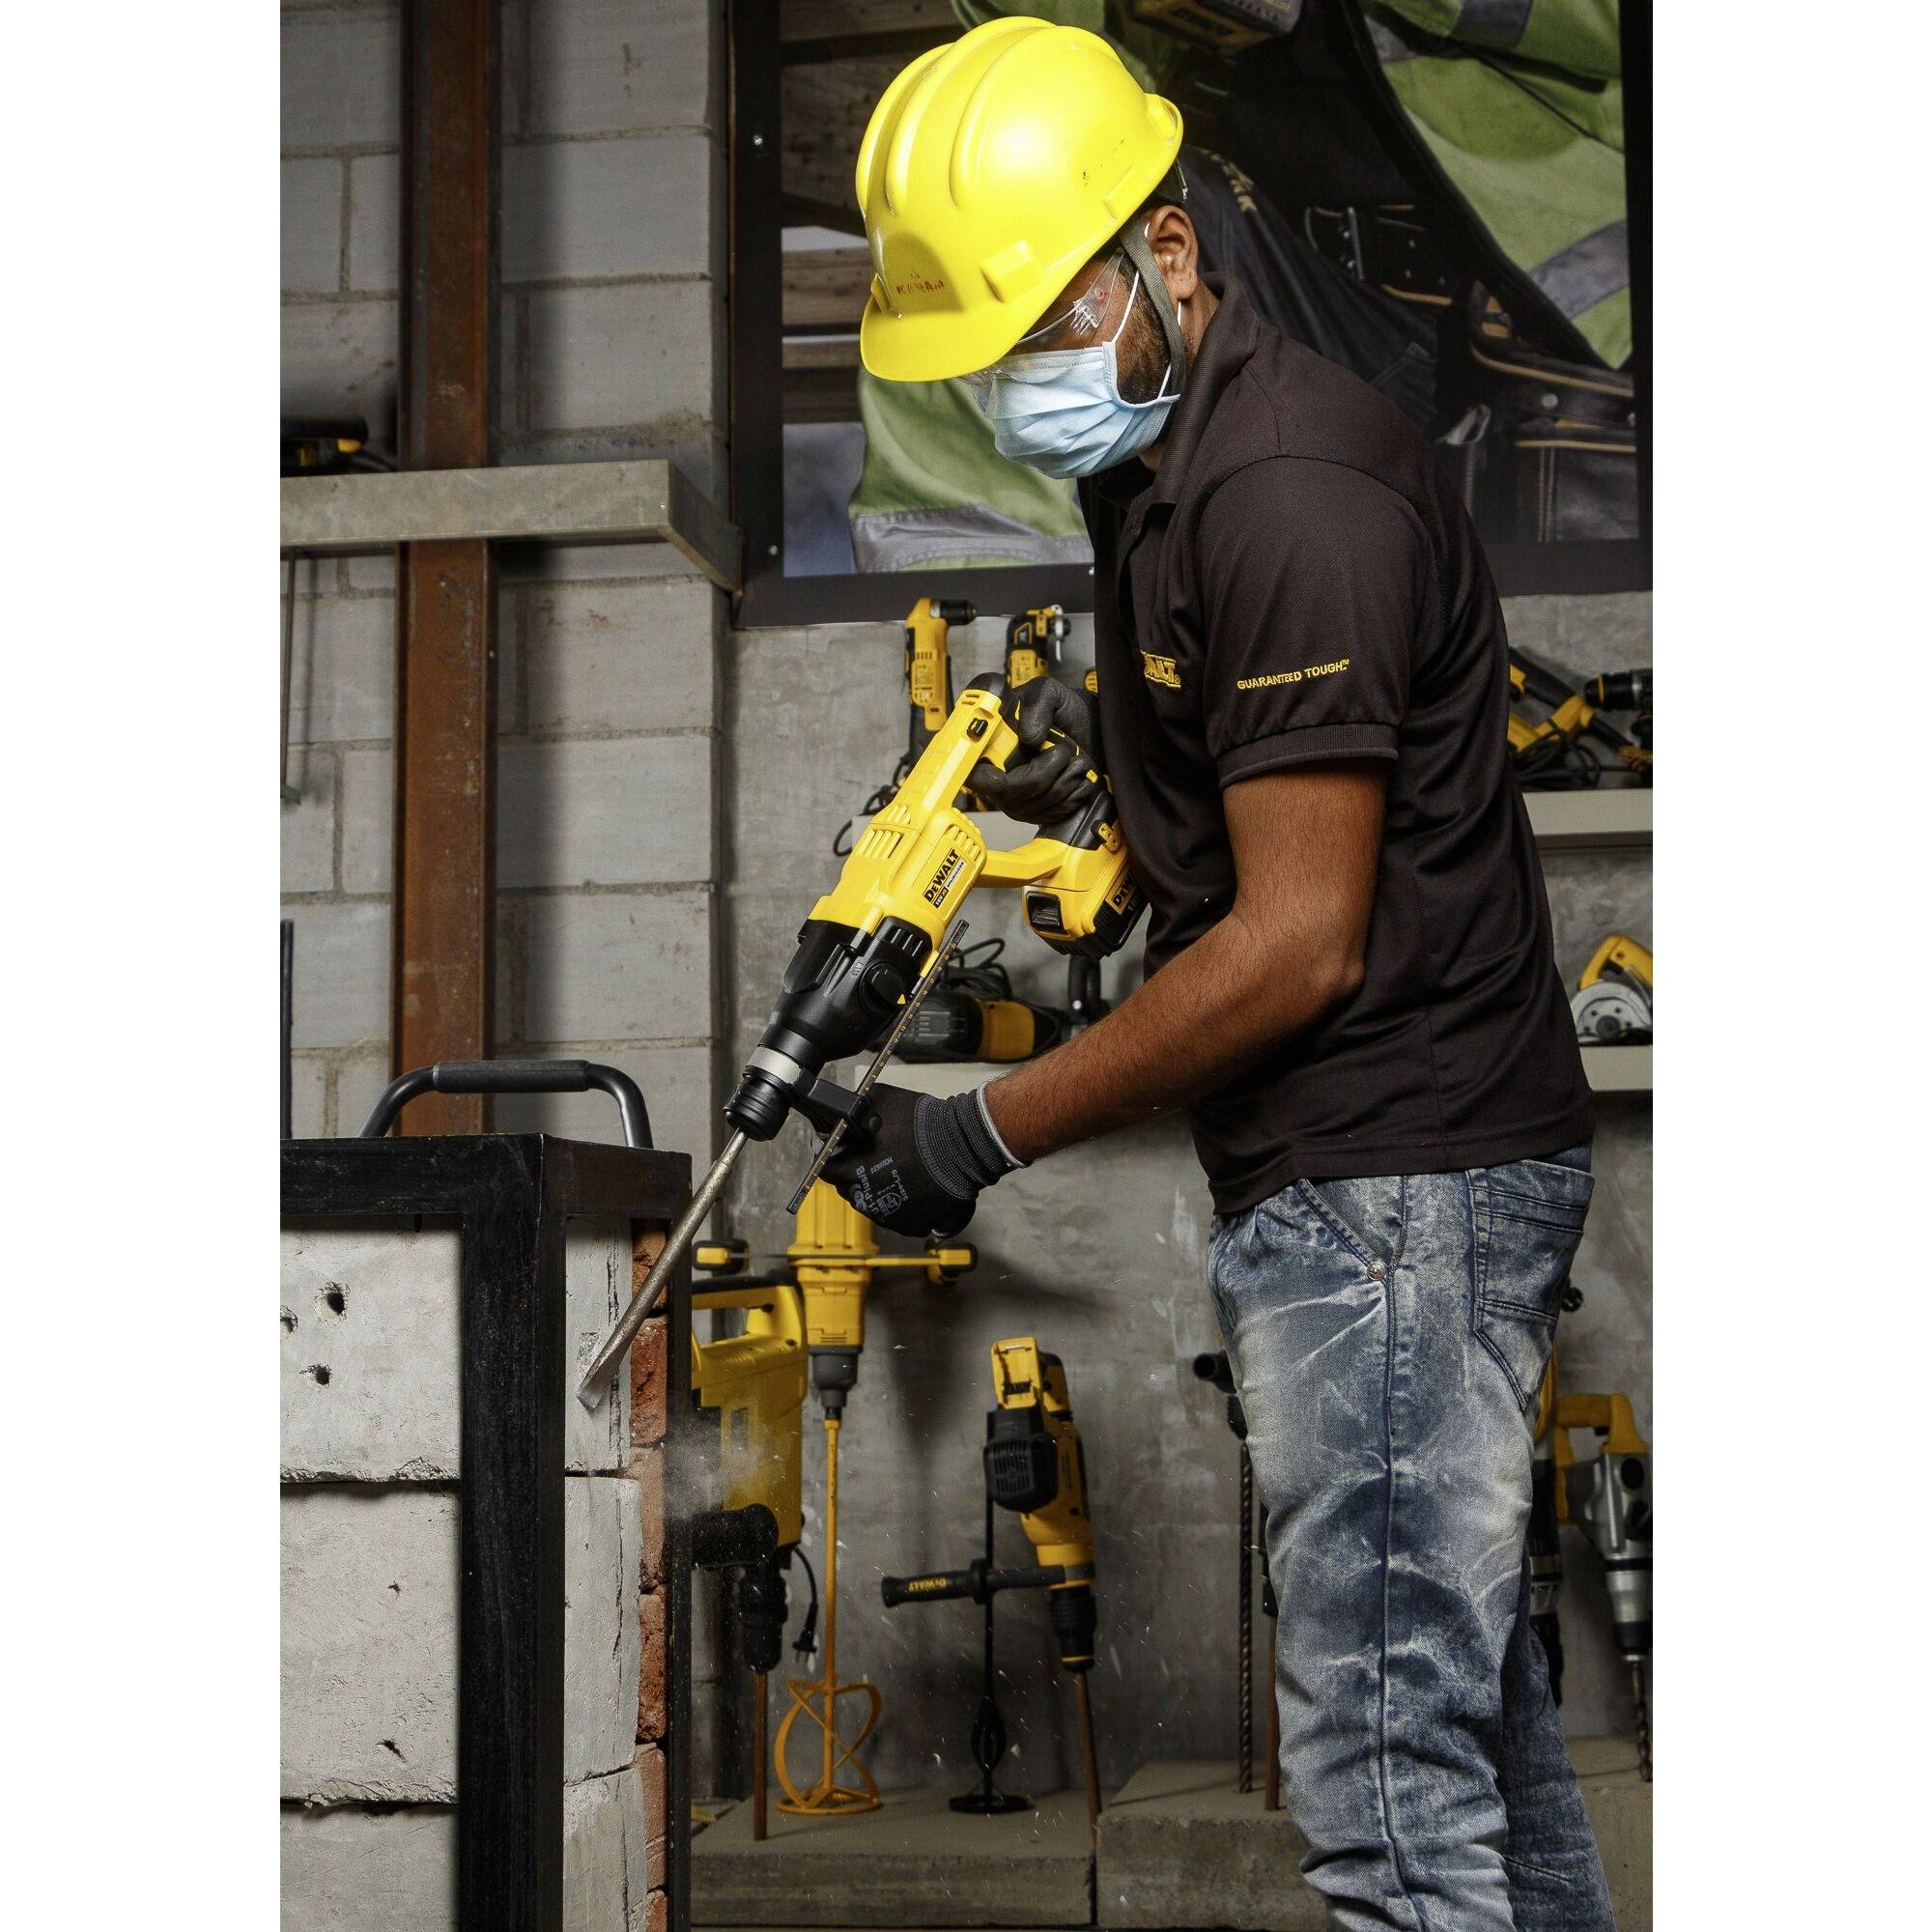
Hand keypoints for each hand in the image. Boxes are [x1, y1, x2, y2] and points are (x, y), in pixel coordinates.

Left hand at [821, 1083, 1021, 1238]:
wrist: (963, 1144)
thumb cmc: (921, 1122)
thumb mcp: (878, 1098)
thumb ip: (853, 1109)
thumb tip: (842, 1113)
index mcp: (849, 1171)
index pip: (826, 1168)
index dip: (833, 1156)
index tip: (844, 1149)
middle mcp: (864, 1200)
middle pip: (848, 1187)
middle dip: (857, 1172)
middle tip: (878, 1156)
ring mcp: (887, 1217)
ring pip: (872, 1203)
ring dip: (879, 1188)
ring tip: (900, 1169)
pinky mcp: (910, 1226)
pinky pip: (897, 1215)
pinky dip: (901, 1202)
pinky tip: (913, 1184)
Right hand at [970, 677, 1103, 826]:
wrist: (1089, 729)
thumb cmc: (1063, 711)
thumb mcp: (1049, 692)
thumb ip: (1037, 704)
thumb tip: (1028, 736)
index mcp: (991, 743)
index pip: (971, 769)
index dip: (981, 778)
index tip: (1001, 779)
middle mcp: (998, 773)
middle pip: (1009, 793)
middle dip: (1043, 774)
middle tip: (1063, 751)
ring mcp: (1017, 796)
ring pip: (1036, 804)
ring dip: (1065, 780)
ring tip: (1076, 759)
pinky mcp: (1038, 810)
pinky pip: (1053, 813)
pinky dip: (1074, 795)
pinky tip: (1077, 776)